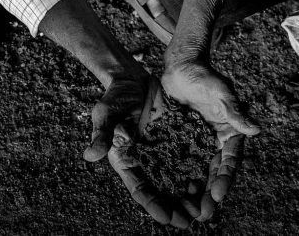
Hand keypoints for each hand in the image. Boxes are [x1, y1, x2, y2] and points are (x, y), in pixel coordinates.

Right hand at [86, 75, 192, 228]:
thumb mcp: (106, 114)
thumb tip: (89, 156)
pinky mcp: (174, 139)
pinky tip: (209, 182)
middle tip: (190, 221)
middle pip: (160, 190)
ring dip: (188, 195)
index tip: (167, 218)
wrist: (132, 77)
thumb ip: (102, 135)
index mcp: (125, 160)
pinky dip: (196, 171)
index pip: (139, 189)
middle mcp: (143, 160)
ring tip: (202, 210)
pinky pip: (187, 158)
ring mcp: (160, 151)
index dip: (153, 205)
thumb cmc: (114, 95)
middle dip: (174, 207)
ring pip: (176, 178)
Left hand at [162, 61, 260, 219]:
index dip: (225, 179)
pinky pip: (177, 162)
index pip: (230, 160)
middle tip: (203, 215)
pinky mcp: (179, 140)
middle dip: (210, 195)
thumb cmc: (204, 75)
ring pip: (197, 172)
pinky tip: (168, 193)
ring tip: (186, 212)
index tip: (217, 195)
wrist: (180, 65)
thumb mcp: (220, 90)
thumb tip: (254, 130)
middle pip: (214, 173)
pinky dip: (175, 178)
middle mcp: (214, 141)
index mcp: (229, 131)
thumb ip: (234, 110)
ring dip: (194, 192)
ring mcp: (196, 142)